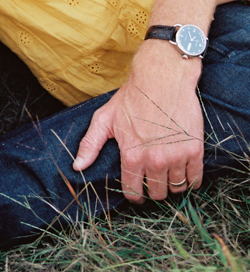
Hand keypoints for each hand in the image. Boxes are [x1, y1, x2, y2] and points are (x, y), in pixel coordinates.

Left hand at [72, 41, 203, 200]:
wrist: (162, 78)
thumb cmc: (132, 97)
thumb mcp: (105, 118)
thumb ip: (90, 144)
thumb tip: (77, 166)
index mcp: (131, 156)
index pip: (133, 192)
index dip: (133, 193)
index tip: (136, 189)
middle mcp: (154, 161)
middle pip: (157, 194)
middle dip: (153, 189)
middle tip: (152, 177)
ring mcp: (176, 157)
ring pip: (177, 189)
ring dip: (171, 184)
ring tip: (166, 171)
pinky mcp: (194, 150)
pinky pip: (195, 180)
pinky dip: (190, 179)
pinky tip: (183, 169)